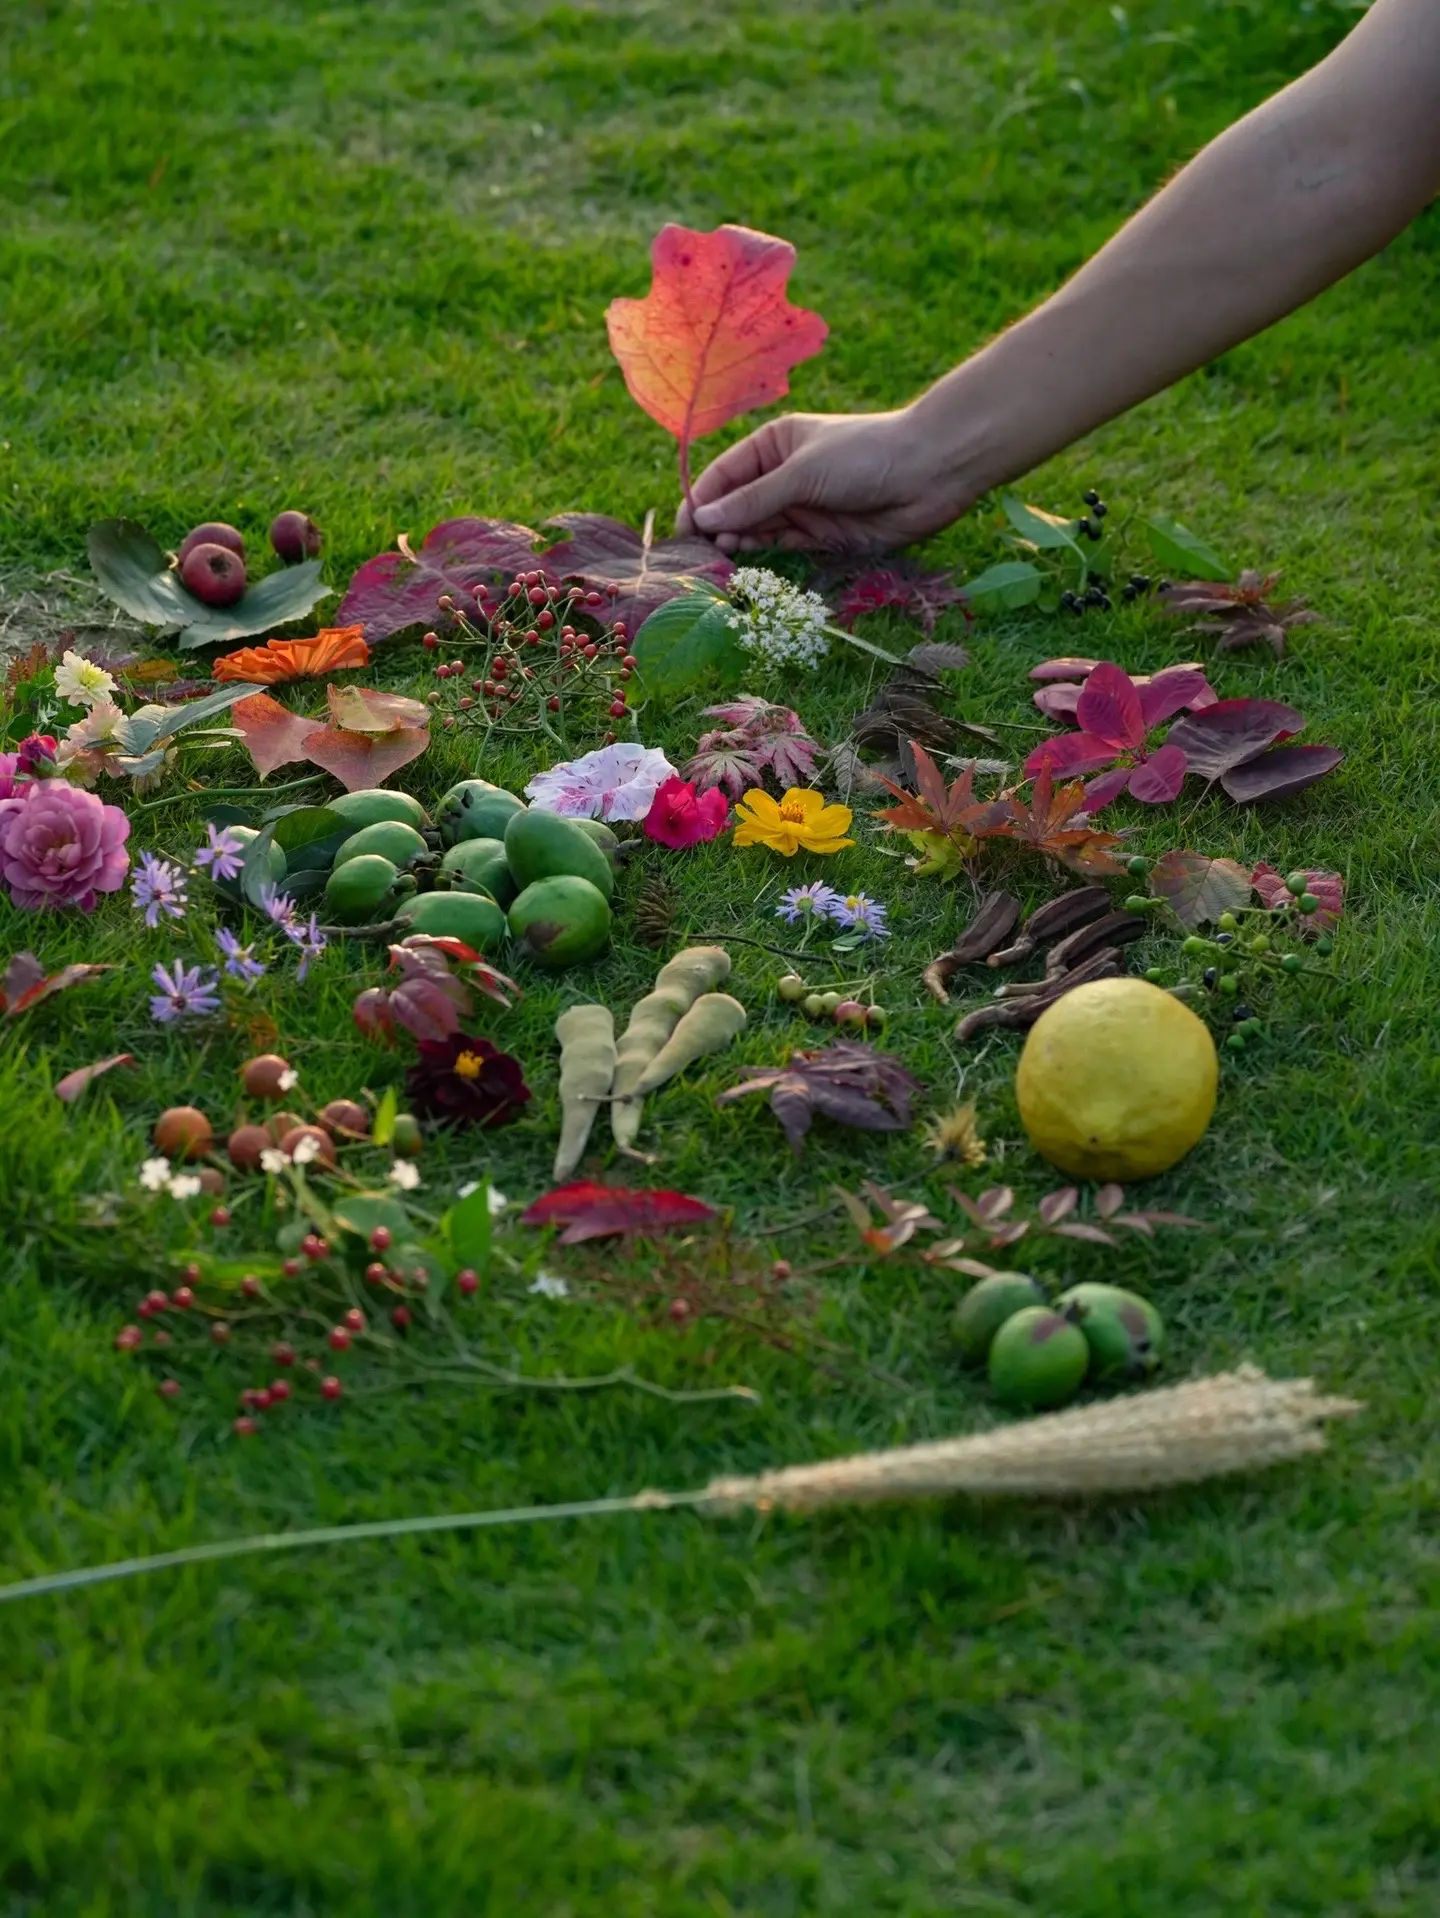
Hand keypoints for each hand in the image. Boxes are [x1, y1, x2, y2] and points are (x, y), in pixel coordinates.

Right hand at [675, 408, 976, 553]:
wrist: (930, 473)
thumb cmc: (864, 455)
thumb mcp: (802, 472)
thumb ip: (754, 500)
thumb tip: (703, 519)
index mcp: (774, 445)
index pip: (724, 475)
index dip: (700, 500)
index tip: (681, 530)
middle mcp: (782, 476)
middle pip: (736, 506)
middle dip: (715, 528)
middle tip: (694, 556)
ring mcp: (801, 507)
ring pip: (756, 530)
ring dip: (737, 545)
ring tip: (717, 561)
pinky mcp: (820, 537)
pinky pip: (782, 548)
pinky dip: (762, 556)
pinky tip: (743, 562)